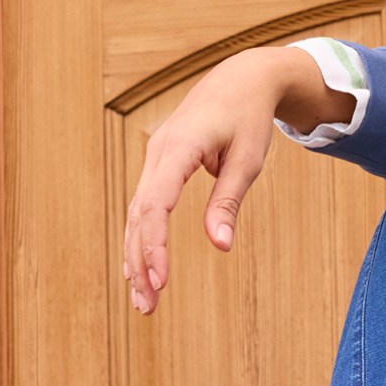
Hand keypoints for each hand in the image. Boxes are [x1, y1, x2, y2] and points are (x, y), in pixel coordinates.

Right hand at [119, 47, 355, 315]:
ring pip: (136, 214)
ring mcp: (155, 158)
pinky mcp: (159, 164)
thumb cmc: (249, 118)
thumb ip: (228, 202)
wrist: (241, 79)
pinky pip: (144, 206)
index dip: (155, 243)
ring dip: (137, 256)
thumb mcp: (247, 160)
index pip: (157, 203)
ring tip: (144, 300)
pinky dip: (141, 238)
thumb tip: (219, 245)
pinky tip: (141, 269)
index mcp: (179, 147)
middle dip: (140, 262)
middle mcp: (158, 152)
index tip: (161, 279)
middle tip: (148, 306)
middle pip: (139, 215)